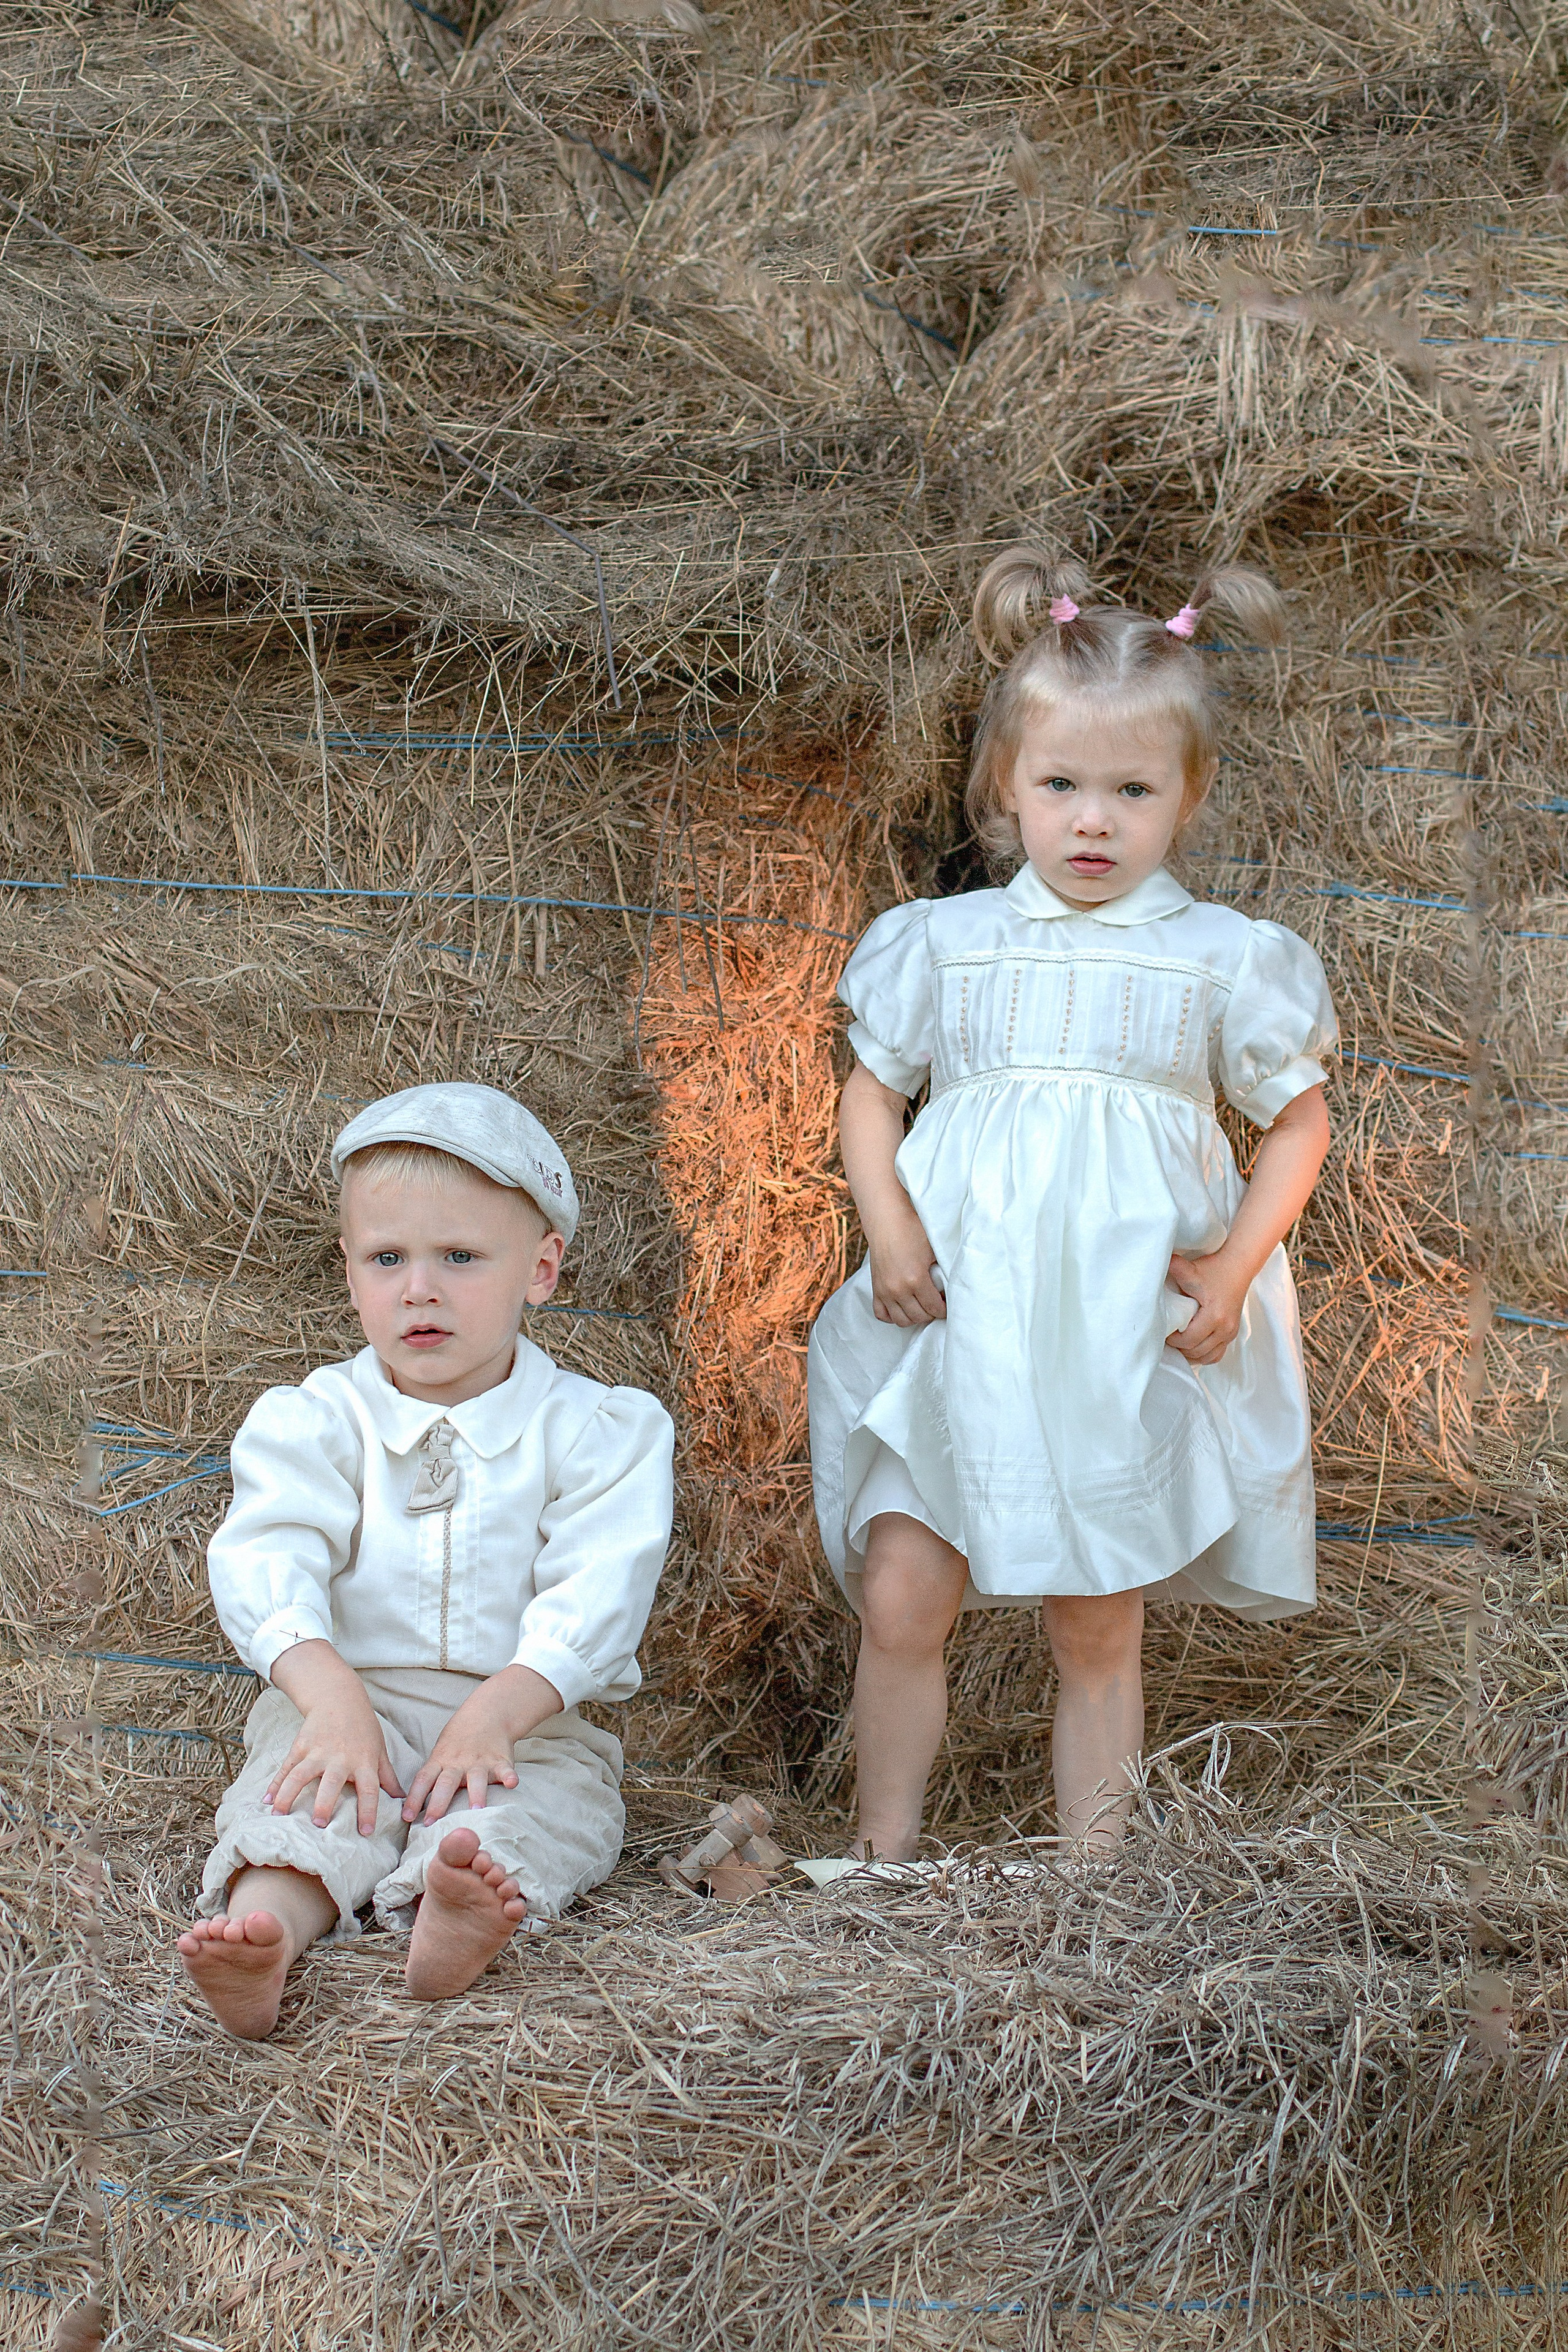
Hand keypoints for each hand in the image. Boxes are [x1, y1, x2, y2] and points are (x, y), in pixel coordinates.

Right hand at [265, 1680, 402, 1835]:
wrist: (339, 1697)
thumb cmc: (363, 1728)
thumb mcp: (379, 1749)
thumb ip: (387, 1776)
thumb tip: (402, 1800)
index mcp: (363, 1762)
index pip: (369, 1789)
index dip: (368, 1811)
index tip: (366, 1832)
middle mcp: (340, 1758)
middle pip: (331, 1783)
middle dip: (324, 1804)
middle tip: (319, 1824)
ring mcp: (317, 1751)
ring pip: (300, 1775)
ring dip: (289, 1795)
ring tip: (280, 1816)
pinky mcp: (300, 1746)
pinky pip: (286, 1768)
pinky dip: (275, 1785)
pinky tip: (267, 1801)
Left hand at [402, 1665, 561, 1825]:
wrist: (486, 1714)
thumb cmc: (457, 1742)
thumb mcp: (440, 1754)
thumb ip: (432, 1777)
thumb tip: (415, 1808)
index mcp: (440, 1761)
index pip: (423, 1779)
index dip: (414, 1798)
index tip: (406, 1817)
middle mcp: (458, 1763)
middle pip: (446, 1783)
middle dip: (438, 1803)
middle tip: (432, 1822)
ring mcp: (479, 1761)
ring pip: (476, 1778)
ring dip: (475, 1793)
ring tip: (476, 1810)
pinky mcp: (499, 1760)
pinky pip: (505, 1769)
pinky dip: (509, 1776)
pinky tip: (512, 1783)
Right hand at [867, 1208, 946, 1326]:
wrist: (887, 1221)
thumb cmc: (912, 1231)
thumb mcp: (933, 1250)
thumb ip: (941, 1272)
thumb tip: (948, 1289)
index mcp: (915, 1279)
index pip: (934, 1308)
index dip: (944, 1309)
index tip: (947, 1304)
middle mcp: (898, 1289)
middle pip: (919, 1317)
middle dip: (931, 1313)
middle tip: (935, 1304)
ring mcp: (885, 1291)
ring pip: (901, 1321)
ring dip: (914, 1317)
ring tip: (921, 1306)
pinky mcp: (875, 1289)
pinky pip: (882, 1315)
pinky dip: (893, 1315)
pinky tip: (903, 1307)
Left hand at [1164, 1249, 1248, 1366]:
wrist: (1238, 1266)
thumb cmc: (1215, 1269)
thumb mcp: (1191, 1269)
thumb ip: (1174, 1268)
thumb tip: (1156, 1267)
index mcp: (1214, 1316)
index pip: (1189, 1340)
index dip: (1173, 1340)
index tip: (1164, 1331)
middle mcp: (1225, 1328)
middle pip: (1197, 1351)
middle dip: (1179, 1347)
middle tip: (1167, 1338)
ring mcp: (1231, 1332)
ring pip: (1207, 1356)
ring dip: (1190, 1353)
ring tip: (1178, 1344)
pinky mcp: (1232, 1333)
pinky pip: (1217, 1354)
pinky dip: (1204, 1355)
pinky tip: (1192, 1348)